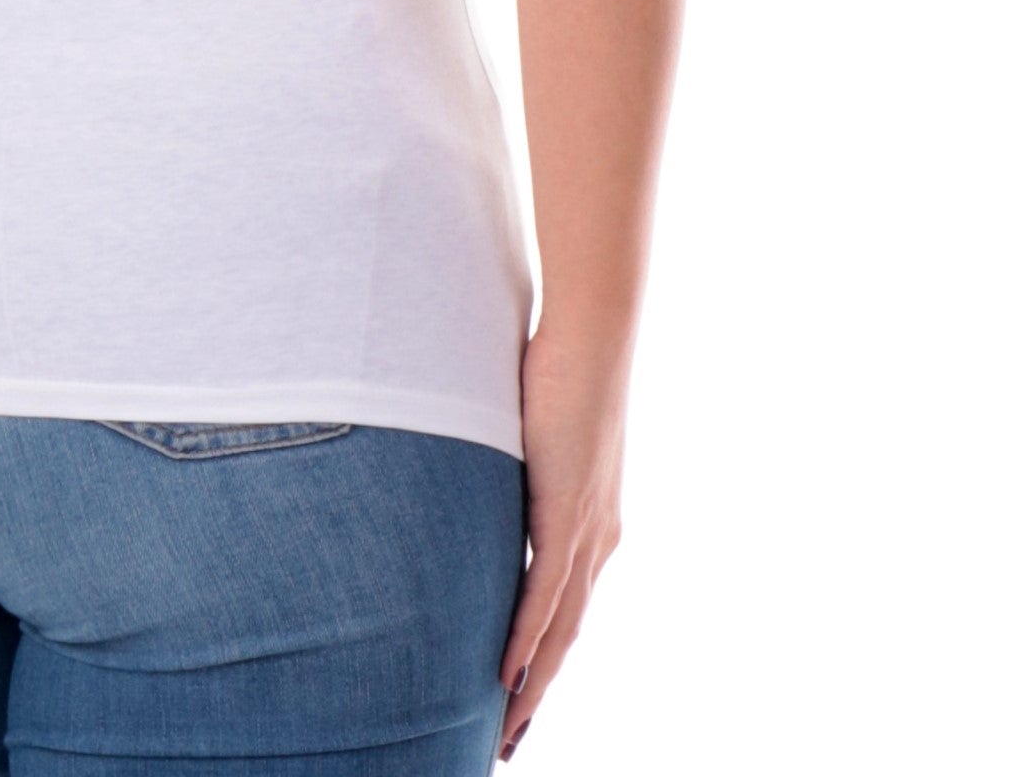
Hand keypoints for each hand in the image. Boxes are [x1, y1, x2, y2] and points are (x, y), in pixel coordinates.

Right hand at [496, 318, 629, 755]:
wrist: (594, 331)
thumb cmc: (557, 366)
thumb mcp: (528, 433)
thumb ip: (510, 466)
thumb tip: (469, 475)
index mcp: (592, 523)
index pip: (566, 610)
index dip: (542, 658)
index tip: (517, 697)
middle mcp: (598, 538)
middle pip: (566, 636)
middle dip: (537, 692)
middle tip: (507, 737)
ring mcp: (588, 528)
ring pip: (560, 628)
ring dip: (533, 683)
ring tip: (506, 725)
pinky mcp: (568, 510)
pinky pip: (546, 591)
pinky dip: (527, 637)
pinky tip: (510, 672)